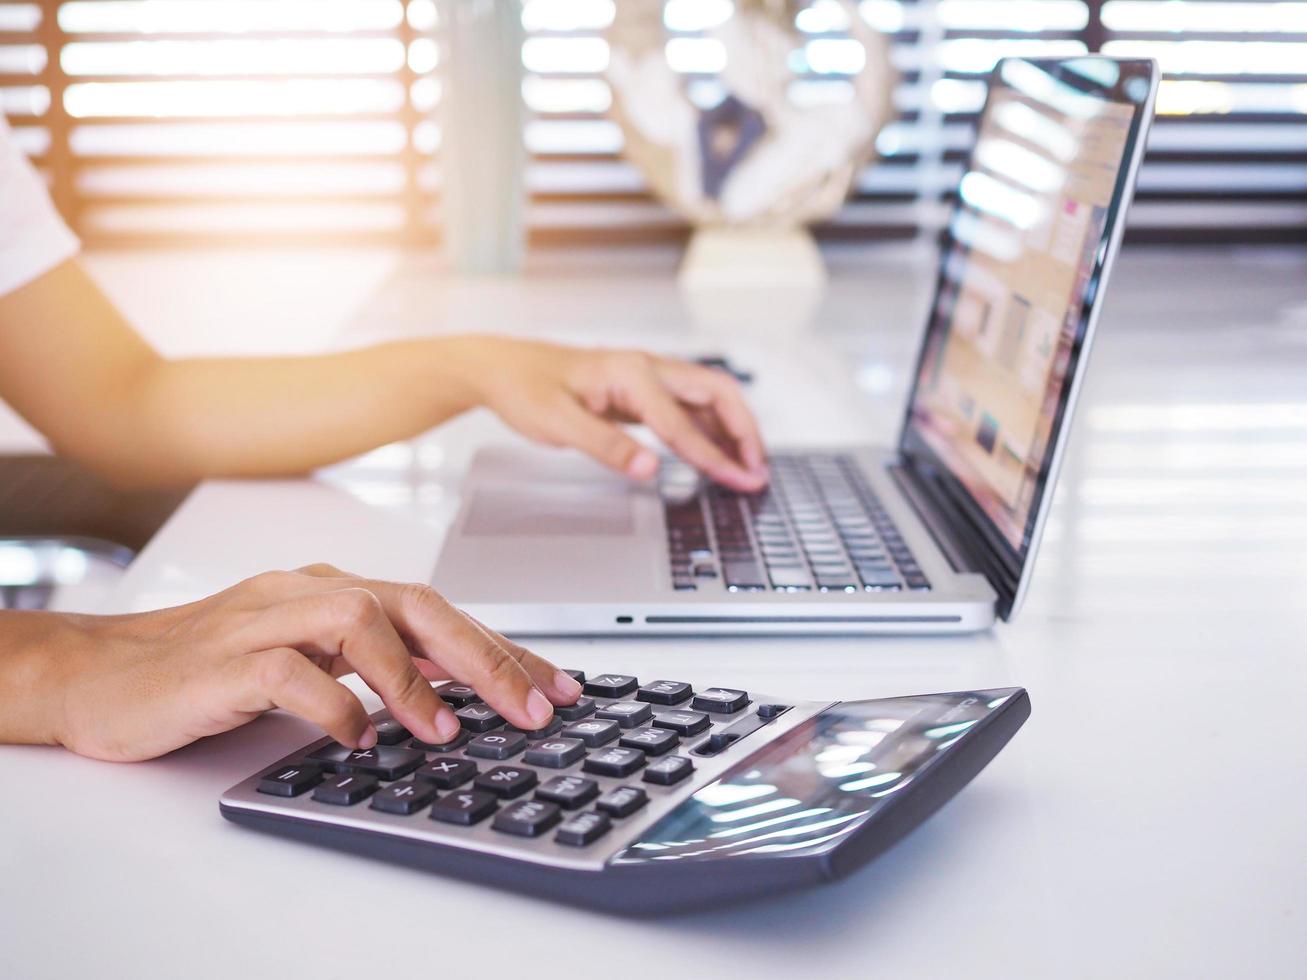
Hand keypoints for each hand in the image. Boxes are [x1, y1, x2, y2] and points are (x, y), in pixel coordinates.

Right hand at [49, 565, 580, 761]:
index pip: (439, 612)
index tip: (556, 686)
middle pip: (416, 605)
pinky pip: (289, 673)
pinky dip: (331, 705)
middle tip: (534, 708)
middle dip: (484, 657)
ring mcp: (265, 619)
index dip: (504, 648)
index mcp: (336, 590)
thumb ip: (372, 667)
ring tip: (446, 731)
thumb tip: (455, 698)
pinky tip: (355, 740)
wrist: (102, 672)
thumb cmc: (209, 669)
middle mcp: (309, 592)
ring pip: (358, 622)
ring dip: (412, 679)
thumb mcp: (309, 660)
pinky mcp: (224, 660)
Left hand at [462, 338, 767, 491]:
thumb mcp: (558, 422)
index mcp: (631, 372)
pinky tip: (713, 453)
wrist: (500, 368)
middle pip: (716, 393)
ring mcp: (645, 378)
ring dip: (730, 429)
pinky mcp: (638, 392)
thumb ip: (606, 446)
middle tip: (757, 469)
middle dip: (743, 431)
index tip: (739, 481)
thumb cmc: (524, 388)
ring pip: (705, 399)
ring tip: (746, 466)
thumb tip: (649, 468)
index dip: (714, 457)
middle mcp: (646, 369)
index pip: (683, 422)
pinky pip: (685, 408)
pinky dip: (707, 430)